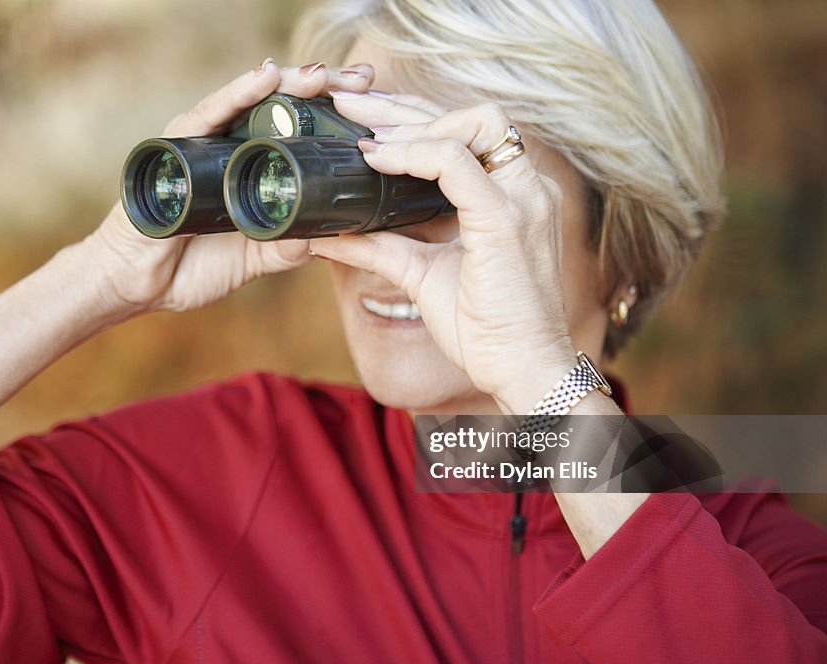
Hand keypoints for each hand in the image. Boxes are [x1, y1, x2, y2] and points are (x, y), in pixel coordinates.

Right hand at [84, 61, 375, 318]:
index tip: (381, 105)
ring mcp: (205, 141)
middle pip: (286, 106)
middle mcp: (232, 145)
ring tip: (324, 73)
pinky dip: (238, 94)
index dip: (339, 117)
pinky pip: (210, 115)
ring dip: (291, 83)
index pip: (303, 131)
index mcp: (255, 166)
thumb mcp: (258, 256)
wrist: (140, 283)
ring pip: (254, 101)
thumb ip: (290, 243)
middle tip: (365, 77)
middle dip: (327, 88)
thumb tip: (331, 237)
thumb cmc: (193, 265)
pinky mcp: (177, 145)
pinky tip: (266, 77)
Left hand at [308, 92, 576, 413]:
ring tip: (361, 134)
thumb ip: (381, 248)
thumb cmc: (484, 329)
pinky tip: (379, 159)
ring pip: (472, 122)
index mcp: (511, 194)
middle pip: (468, 114)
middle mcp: (524, 187)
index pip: (467, 130)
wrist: (524, 371)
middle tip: (348, 103)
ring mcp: (522, 199)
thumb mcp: (422, 275)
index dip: (414, 114)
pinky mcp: (506, 221)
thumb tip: (328, 235)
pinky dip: (416, 154)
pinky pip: (457, 163)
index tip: (364, 119)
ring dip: (411, 122)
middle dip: (403, 103)